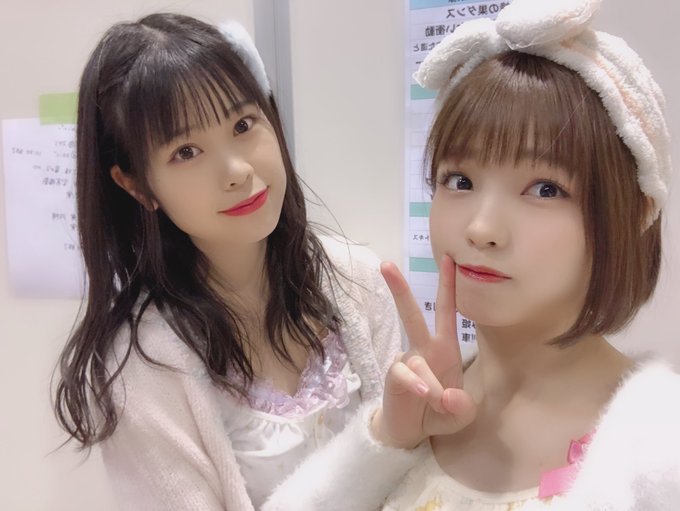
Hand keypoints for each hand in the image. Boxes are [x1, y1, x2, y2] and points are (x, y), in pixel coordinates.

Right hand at [372, 255, 476, 448]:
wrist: (410, 432)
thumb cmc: (439, 414)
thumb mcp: (461, 415)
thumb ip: (462, 407)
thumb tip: (447, 396)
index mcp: (445, 349)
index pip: (447, 312)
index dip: (448, 286)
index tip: (448, 259)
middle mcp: (424, 349)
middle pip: (412, 314)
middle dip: (400, 289)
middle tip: (385, 265)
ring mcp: (407, 362)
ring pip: (418, 361)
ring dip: (429, 384)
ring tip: (435, 401)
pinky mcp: (394, 377)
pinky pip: (405, 375)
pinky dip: (416, 385)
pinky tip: (422, 395)